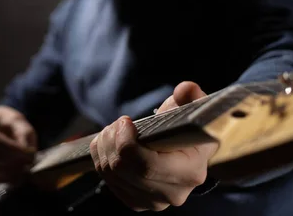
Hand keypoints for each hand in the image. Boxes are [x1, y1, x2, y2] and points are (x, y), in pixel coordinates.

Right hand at [0, 105, 36, 182]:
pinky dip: (5, 178)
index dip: (12, 149)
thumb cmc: (5, 123)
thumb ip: (23, 133)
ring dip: (11, 172)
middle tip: (29, 162)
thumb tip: (27, 153)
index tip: (30, 154)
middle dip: (12, 162)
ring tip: (25, 168)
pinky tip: (16, 174)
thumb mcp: (16, 120)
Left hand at [89, 81, 218, 211]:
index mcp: (190, 172)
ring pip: (111, 174)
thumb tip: (185, 89)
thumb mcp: (191, 109)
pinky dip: (101, 159)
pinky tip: (109, 144)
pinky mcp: (137, 203)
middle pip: (123, 169)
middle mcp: (172, 194)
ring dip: (104, 147)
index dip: (126, 142)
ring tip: (113, 130)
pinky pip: (108, 181)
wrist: (188, 154)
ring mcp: (153, 202)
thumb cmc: (188, 129)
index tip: (126, 121)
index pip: (146, 165)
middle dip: (112, 140)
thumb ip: (190, 97)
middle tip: (118, 123)